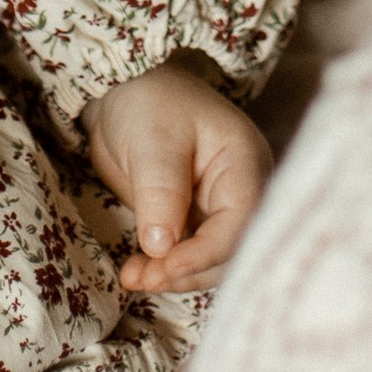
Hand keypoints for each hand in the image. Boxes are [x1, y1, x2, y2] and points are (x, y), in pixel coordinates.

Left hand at [88, 62, 272, 293]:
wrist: (126, 91)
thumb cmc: (149, 101)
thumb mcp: (153, 141)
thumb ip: (161, 192)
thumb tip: (162, 247)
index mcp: (244, 164)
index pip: (238, 223)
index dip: (204, 253)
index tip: (165, 269)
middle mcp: (240, 192)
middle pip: (229, 251)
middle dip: (189, 271)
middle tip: (145, 280)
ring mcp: (218, 209)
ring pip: (209, 261)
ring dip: (174, 276)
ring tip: (134, 278)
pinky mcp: (194, 222)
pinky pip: (188, 256)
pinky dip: (163, 269)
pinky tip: (134, 274)